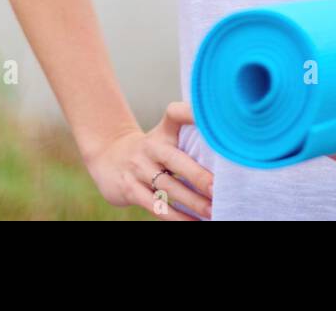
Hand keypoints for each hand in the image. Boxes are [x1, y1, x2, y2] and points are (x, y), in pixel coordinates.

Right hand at [83, 101, 213, 220]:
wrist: (108, 158)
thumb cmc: (150, 151)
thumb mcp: (163, 138)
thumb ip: (188, 140)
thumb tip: (227, 154)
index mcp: (162, 132)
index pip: (175, 115)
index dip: (190, 113)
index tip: (208, 117)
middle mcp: (150, 147)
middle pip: (175, 160)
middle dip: (197, 176)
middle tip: (217, 188)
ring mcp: (138, 169)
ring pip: (168, 187)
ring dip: (192, 202)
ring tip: (213, 211)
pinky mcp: (130, 189)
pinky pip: (155, 206)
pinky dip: (176, 217)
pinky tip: (192, 222)